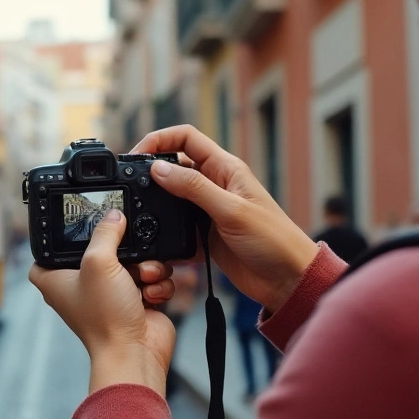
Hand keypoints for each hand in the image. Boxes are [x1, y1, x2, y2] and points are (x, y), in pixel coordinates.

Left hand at [29, 209, 176, 394]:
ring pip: (131, 258)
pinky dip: (155, 283)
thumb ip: (105, 232)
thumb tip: (114, 215)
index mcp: (54, 276)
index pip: (54, 241)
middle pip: (101, 246)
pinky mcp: (133, 298)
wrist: (135, 352)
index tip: (84, 221)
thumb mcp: (98, 263)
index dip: (69, 231)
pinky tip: (150, 296)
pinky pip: (149, 276)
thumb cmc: (105, 318)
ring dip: (144, 267)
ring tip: (142, 279)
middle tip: (126, 255)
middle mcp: (79, 283)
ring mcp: (108, 291)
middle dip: (122, 250)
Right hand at [135, 125, 318, 313]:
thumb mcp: (231, 210)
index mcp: (225, 169)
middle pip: (174, 166)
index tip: (137, 153)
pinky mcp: (204, 234)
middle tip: (130, 184)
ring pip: (171, 197)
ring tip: (139, 212)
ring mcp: (208, 210)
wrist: (287, 280)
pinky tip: (157, 238)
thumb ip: (193, 188)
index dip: (159, 139)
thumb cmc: (274, 240)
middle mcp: (215, 185)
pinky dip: (164, 231)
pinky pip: (175, 226)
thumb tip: (158, 169)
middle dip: (151, 171)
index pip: (186, 139)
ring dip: (156, 203)